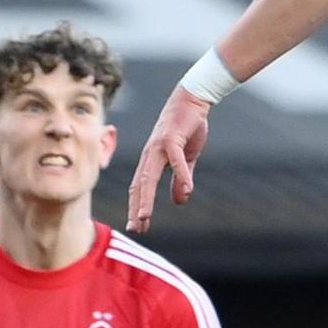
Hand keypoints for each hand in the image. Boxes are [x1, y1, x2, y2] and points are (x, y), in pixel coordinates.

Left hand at [126, 87, 213, 232]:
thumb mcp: (185, 159)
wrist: (192, 100)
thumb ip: (180, 179)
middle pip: (139, 185)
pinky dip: (180, 174)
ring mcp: (159, 147)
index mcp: (151, 160)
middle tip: (135, 228)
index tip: (137, 226)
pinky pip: (176, 160)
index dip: (137, 206)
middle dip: (136, 207)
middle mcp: (150, 155)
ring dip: (146, 197)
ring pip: (149, 176)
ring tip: (144, 217)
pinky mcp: (172, 138)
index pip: (139, 187)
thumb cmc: (186, 128)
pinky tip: (188, 190)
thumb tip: (181, 200)